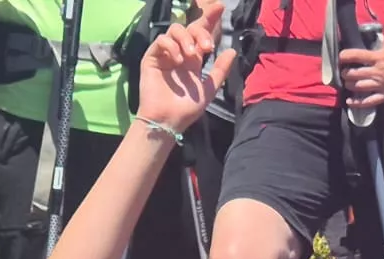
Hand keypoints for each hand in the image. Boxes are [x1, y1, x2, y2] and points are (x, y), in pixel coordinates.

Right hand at [135, 2, 236, 133]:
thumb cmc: (187, 108)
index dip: (210, 19)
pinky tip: (178, 60)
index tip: (220, 6)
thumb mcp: (209, 89)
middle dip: (201, 32)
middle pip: (189, 28)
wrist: (168, 121)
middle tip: (208, 47)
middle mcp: (179, 53)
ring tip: (192, 55)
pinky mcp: (152, 57)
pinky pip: (161, 40)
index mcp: (193, 60)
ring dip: (186, 39)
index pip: (201, 34)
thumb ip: (220, 70)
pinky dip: (171, 46)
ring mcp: (165, 54)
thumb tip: (232, 50)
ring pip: (175, 30)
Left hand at [339, 44, 383, 109]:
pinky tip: (350, 101)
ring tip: (348, 83)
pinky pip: (368, 101)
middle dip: (345, 73)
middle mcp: (378, 71)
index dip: (345, 56)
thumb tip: (365, 46)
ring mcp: (381, 84)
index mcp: (380, 56)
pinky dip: (357, 103)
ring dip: (349, 85)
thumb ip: (378, 48)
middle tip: (344, 72)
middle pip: (354, 73)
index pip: (356, 55)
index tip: (340, 57)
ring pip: (358, 87)